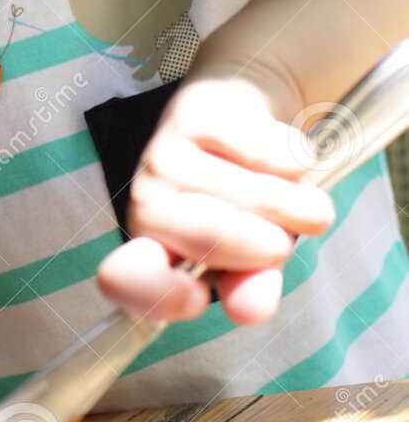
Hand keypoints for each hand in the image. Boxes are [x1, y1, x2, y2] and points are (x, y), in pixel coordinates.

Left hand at [95, 65, 336, 326]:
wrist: (242, 119)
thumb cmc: (243, 203)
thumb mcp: (249, 256)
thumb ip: (249, 286)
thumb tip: (250, 309)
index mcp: (151, 248)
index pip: (124, 278)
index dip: (157, 293)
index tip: (198, 297)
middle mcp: (145, 201)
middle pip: (212, 239)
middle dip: (268, 246)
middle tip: (279, 236)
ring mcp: (167, 153)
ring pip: (256, 197)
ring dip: (297, 205)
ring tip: (292, 198)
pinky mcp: (198, 112)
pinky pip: (274, 155)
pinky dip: (297, 163)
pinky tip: (283, 159)